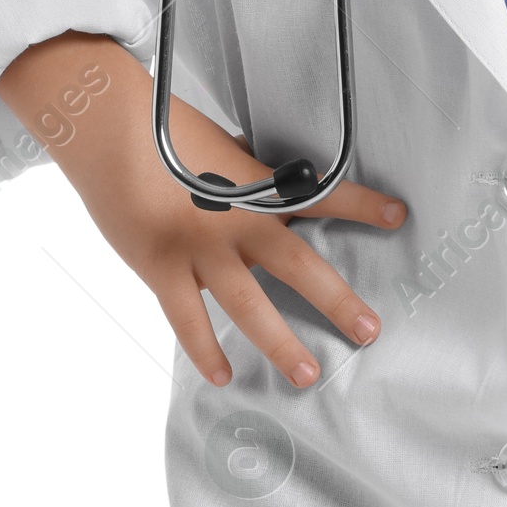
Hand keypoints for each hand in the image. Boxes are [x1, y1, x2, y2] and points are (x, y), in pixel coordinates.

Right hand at [0, 33, 407, 387]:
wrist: (108, 130)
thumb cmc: (164, 133)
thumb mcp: (219, 150)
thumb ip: (246, 179)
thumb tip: (270, 192)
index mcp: (254, 185)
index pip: (321, 194)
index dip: (363, 205)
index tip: (398, 216)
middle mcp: (234, 220)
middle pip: (298, 264)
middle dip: (337, 300)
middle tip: (369, 331)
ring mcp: (198, 248)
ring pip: (248, 306)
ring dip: (280, 343)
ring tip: (308, 375)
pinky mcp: (161, 268)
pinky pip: (188, 320)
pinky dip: (204, 351)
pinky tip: (223, 375)